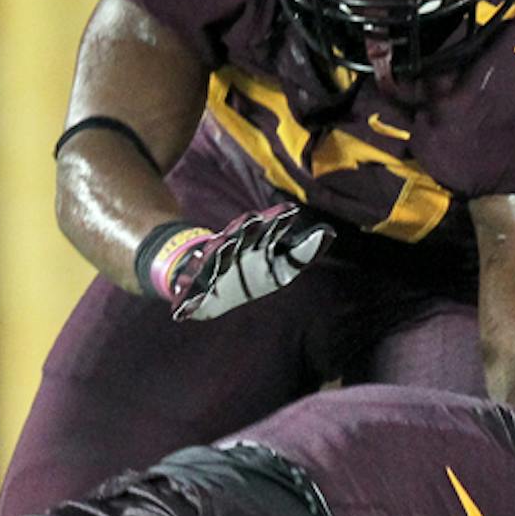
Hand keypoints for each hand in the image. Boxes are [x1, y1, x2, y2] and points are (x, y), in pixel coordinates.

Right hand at [152, 205, 331, 321]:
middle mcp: (232, 249)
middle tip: (251, 220)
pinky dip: (188, 297)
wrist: (210, 286)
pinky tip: (184, 303)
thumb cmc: (251, 272)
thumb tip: (330, 232)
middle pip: (239, 236)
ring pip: (215, 257)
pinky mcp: (196, 288)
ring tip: (221, 245)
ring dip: (218, 251)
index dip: (276, 221)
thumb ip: (303, 252)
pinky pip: (191, 292)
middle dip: (244, 229)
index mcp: (253, 242)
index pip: (267, 228)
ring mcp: (212, 266)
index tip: (289, 212)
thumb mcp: (282, 266)